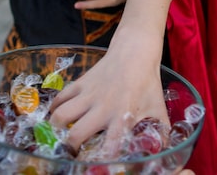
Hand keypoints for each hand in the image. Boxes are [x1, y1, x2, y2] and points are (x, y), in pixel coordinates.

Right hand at [49, 37, 166, 153]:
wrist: (135, 52)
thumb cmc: (147, 83)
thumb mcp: (157, 109)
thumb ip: (160, 132)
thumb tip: (164, 153)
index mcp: (123, 115)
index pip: (111, 144)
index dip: (102, 159)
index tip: (97, 166)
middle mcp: (103, 107)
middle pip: (76, 134)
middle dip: (70, 148)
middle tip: (71, 153)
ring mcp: (89, 94)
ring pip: (61, 115)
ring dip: (56, 128)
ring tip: (59, 135)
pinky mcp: (80, 82)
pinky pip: (60, 97)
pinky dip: (53, 107)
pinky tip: (56, 114)